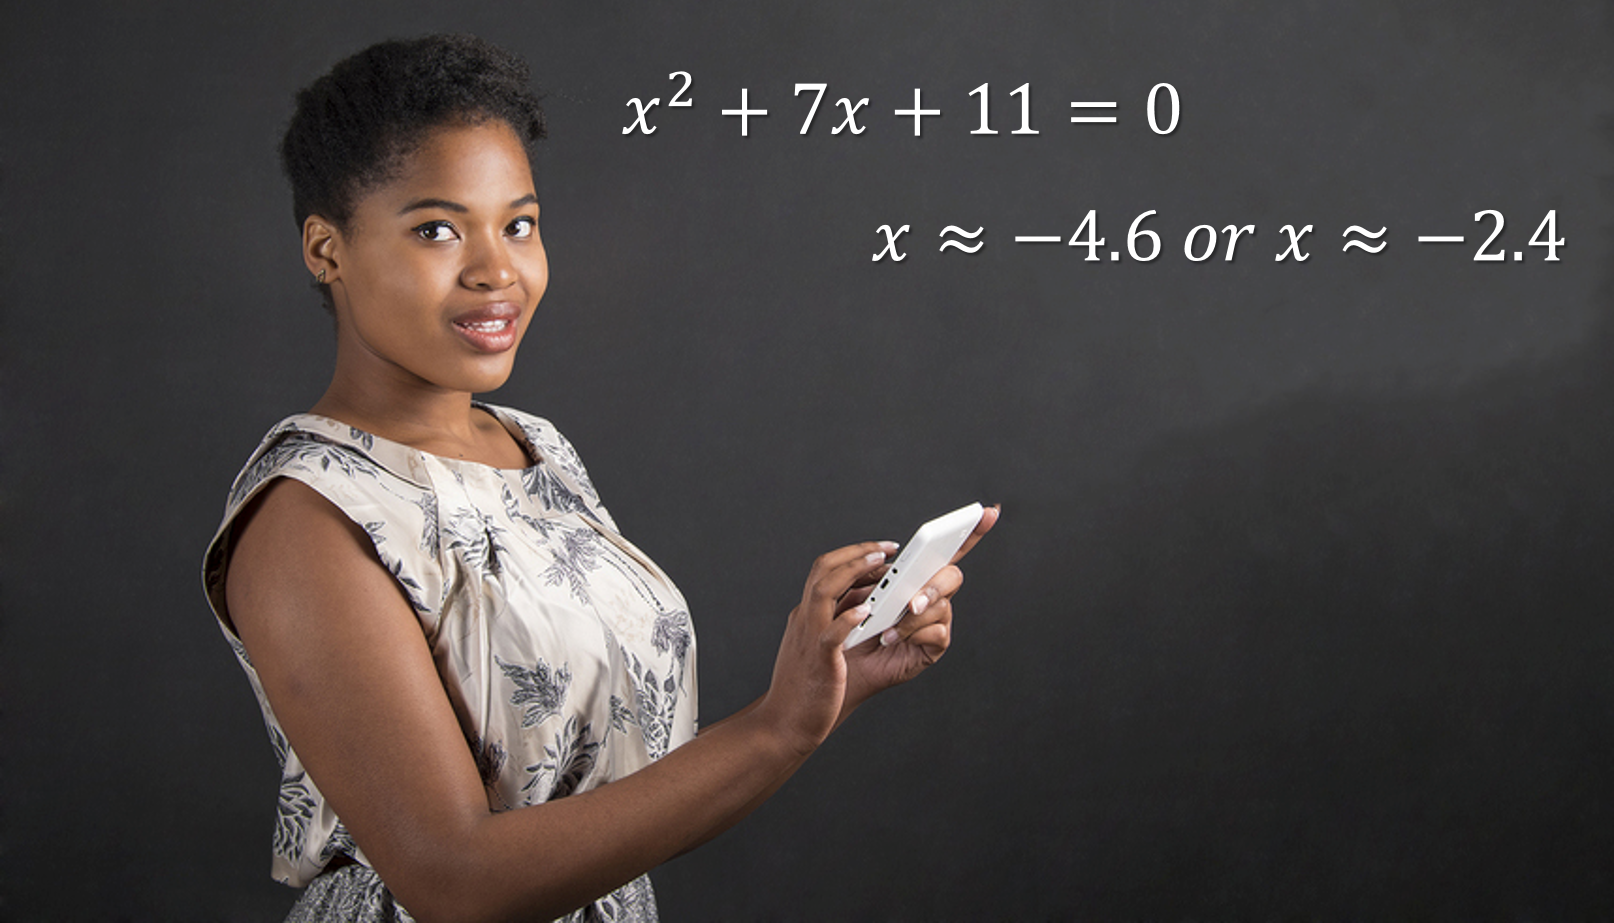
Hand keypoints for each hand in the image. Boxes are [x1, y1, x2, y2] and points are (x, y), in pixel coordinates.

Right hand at [756, 540, 898, 756]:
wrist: (784, 724)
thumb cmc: (806, 689)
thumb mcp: (818, 647)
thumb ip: (835, 624)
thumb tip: (864, 604)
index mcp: (806, 615)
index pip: (824, 571)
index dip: (852, 555)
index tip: (879, 551)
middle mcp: (804, 619)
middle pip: (823, 569)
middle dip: (857, 553)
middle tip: (886, 548)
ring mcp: (809, 637)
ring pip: (823, 590)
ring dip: (854, 571)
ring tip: (880, 564)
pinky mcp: (819, 660)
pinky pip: (831, 633)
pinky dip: (848, 618)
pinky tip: (867, 611)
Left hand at [839, 504, 999, 717]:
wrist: (840, 663)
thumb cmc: (849, 626)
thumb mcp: (856, 592)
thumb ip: (874, 576)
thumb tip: (888, 561)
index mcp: (914, 574)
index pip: (947, 548)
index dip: (971, 530)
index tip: (987, 512)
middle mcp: (930, 594)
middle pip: (951, 575)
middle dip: (934, 586)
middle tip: (912, 601)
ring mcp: (935, 619)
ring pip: (942, 605)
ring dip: (913, 615)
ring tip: (889, 626)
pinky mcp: (933, 645)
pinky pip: (936, 632)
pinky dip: (911, 634)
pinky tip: (890, 638)